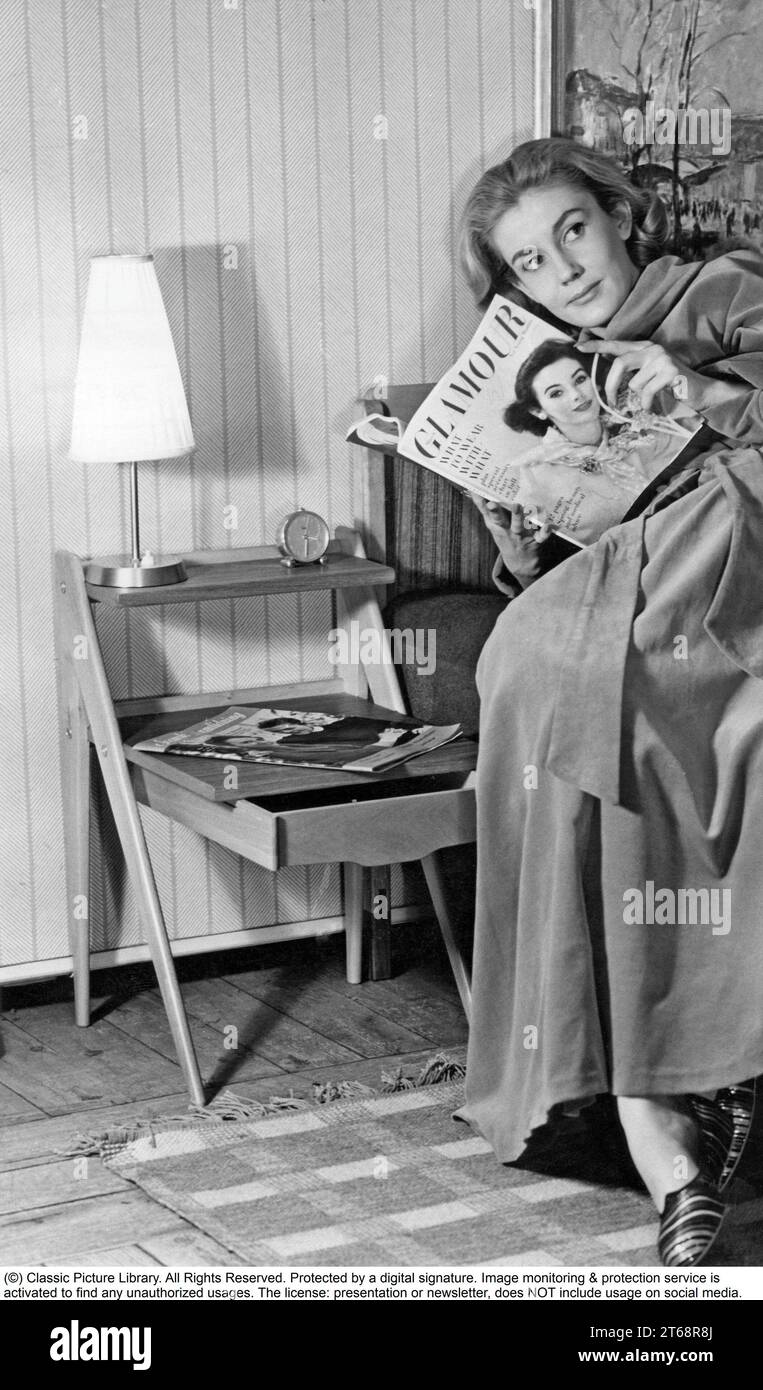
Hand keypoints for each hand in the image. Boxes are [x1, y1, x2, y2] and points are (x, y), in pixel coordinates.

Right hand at [472, 496, 551, 587]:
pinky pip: (541, 537)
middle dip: (496, 512)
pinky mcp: (536, 541)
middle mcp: (508, 531)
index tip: (478, 495)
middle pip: (500, 521)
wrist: (522, 564)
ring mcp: (521, 536)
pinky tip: (548, 525)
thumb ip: (483, 508)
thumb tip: (472, 490)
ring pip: (519, 526)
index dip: (484, 506)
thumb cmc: (506, 537)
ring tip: (517, 505)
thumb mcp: (492, 525)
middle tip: (492, 503)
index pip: (488, 515)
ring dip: (518, 517)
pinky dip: (545, 532)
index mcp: (497, 527)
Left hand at [578, 338, 701, 413]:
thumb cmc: (671, 385)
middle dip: (611, 386)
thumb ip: (633, 370)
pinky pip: (646, 392)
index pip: (617, 344)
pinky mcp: (670, 371)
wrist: (700, 391)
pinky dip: (647, 404)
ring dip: (639, 398)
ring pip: (634, 383)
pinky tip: (654, 405)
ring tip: (650, 399)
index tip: (578, 346)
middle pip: (619, 363)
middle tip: (611, 402)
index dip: (597, 346)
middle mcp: (652, 349)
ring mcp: (662, 359)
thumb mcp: (649, 374)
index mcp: (645, 348)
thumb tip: (609, 377)